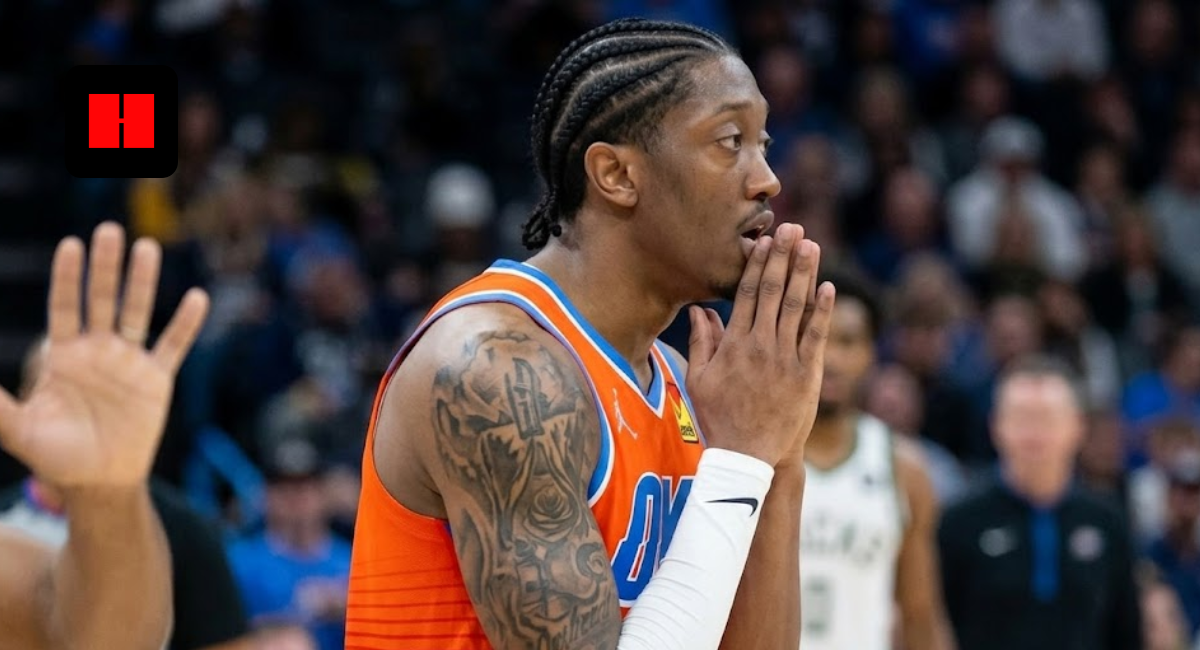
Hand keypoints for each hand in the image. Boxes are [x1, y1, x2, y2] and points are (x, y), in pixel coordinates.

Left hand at [0, 222, 208, 487]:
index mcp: (63, 355)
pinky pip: (173, 346)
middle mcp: (97, 350)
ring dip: (142, 282)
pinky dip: (185, 324)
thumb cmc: (54, 457)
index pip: (64, 307)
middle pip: (101, 300)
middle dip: (104, 267)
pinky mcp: (157, 380)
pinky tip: (196, 298)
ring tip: (147, 247)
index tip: (70, 245)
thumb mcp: (18, 429)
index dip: (67, 278)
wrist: (99, 484)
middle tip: (109, 231)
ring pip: (136, 313)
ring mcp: (129, 362)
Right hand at [685, 223, 834, 466]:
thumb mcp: (699, 380)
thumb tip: (701, 309)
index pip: (748, 294)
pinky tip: (828, 287)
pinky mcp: (806, 374)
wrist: (747, 456)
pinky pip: (815, 335)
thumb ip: (702, 342)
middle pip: (774, 292)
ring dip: (804, 273)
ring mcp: (785, 359)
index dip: (758, 264)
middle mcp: (760, 346)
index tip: (764, 241)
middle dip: (784, 257)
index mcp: (733, 344)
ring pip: (796, 307)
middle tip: (792, 229)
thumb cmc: (719, 418)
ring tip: (810, 245)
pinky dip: (822, 310)